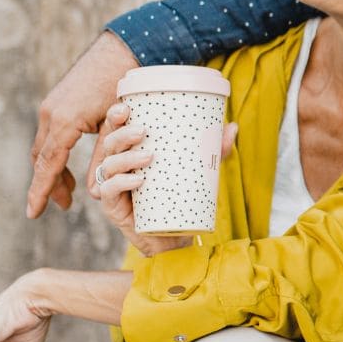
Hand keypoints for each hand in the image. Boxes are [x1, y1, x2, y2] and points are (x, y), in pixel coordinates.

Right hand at [28, 32, 139, 217]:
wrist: (123, 49)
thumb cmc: (125, 88)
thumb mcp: (118, 127)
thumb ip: (104, 156)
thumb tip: (94, 189)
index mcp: (64, 122)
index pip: (48, 166)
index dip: (41, 192)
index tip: (33, 214)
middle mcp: (51, 113)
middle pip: (42, 159)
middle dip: (49, 184)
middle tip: (64, 205)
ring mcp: (52, 105)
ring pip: (45, 146)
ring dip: (54, 169)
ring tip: (70, 190)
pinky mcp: (58, 101)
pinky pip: (51, 133)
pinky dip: (57, 152)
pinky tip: (70, 163)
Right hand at [94, 104, 237, 255]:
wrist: (174, 234)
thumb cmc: (180, 195)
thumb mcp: (200, 168)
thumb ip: (214, 149)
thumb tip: (233, 126)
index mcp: (131, 150)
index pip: (116, 128)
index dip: (115, 116)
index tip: (126, 107)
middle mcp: (118, 165)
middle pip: (110, 143)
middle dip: (122, 133)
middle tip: (143, 131)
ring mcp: (113, 186)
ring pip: (109, 165)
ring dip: (126, 158)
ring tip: (149, 156)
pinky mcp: (113, 207)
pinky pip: (109, 191)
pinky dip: (121, 183)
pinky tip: (136, 180)